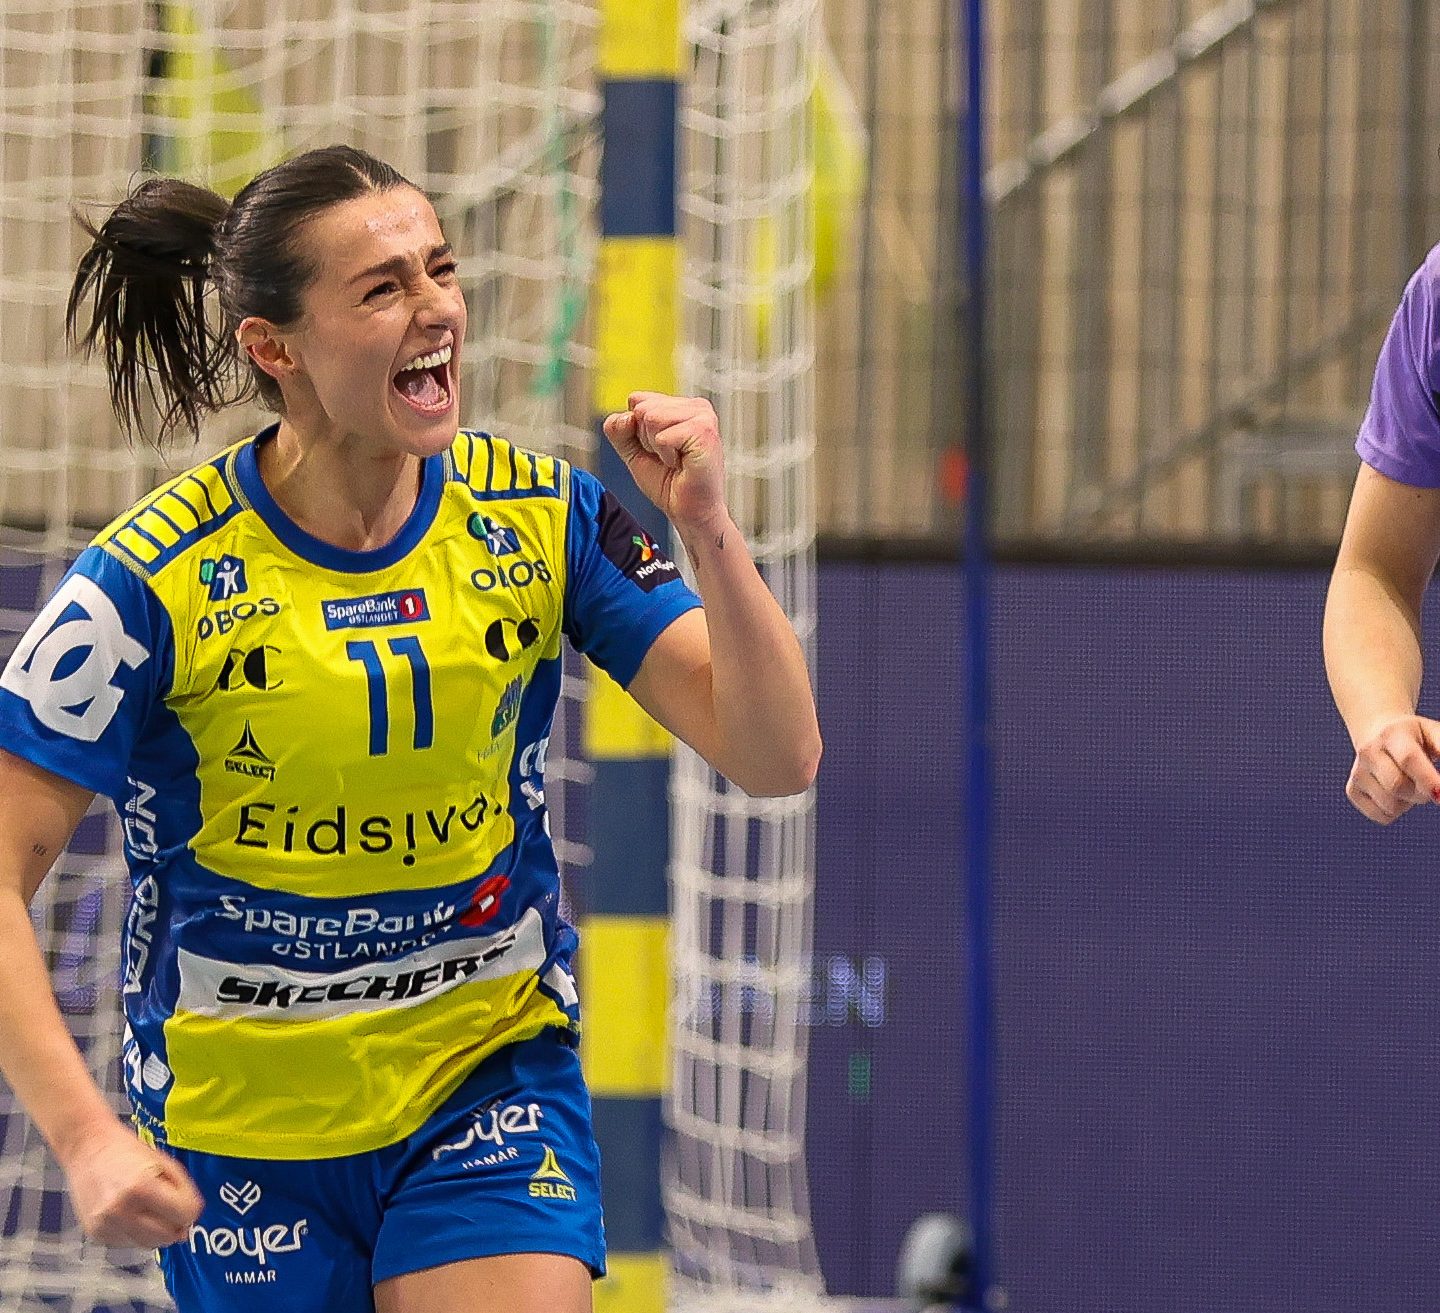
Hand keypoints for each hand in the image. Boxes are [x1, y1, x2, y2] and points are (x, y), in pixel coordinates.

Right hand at [58, 1119, 203, 1247]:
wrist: (87, 1148)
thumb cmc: (125, 1151)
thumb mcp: (164, 1162)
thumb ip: (183, 1189)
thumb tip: (190, 1218)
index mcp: (142, 1186)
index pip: (183, 1215)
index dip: (191, 1210)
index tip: (189, 1205)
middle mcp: (121, 1209)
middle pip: (166, 1236)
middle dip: (175, 1225)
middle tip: (172, 1210)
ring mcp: (106, 1224)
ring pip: (148, 1244)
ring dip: (156, 1231)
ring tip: (150, 1209)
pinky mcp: (95, 1234)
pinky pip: (128, 1243)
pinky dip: (136, 1232)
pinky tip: (131, 1213)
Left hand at [602, 392, 726, 531]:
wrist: (690, 512)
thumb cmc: (669, 484)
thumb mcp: (633, 452)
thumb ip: (619, 430)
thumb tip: (626, 416)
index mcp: (681, 405)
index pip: (637, 400)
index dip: (637, 431)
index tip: (659, 450)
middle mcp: (695, 406)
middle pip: (642, 408)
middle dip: (646, 439)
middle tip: (669, 458)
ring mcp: (703, 416)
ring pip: (651, 418)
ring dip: (657, 447)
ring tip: (676, 460)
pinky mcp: (704, 431)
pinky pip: (663, 436)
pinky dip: (666, 456)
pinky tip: (683, 464)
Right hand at [1346, 714, 1439, 824]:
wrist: (1376, 731)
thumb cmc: (1414, 736)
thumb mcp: (1433, 733)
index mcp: (1393, 734)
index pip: (1408, 759)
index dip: (1427, 779)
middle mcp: (1369, 752)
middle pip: (1397, 786)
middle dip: (1422, 794)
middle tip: (1430, 787)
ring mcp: (1357, 772)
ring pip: (1390, 805)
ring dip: (1408, 803)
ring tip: (1409, 785)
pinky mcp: (1352, 790)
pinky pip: (1382, 816)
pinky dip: (1395, 811)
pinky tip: (1395, 794)